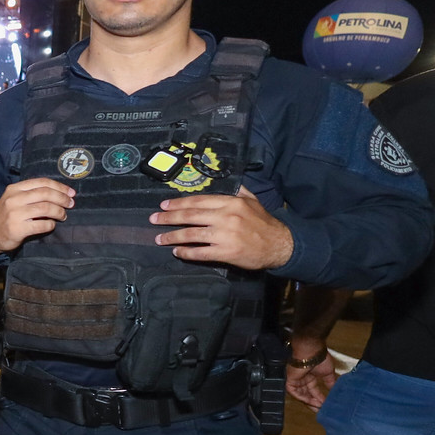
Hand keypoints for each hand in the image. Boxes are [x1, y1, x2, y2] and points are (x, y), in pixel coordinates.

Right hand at [0, 179, 74, 253]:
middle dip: (62, 198)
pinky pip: (41, 225)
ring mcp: (14, 214)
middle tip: (71, 204)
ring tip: (63, 215)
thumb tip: (59, 192)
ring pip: (45, 208)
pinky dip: (50, 225)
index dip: (59, 186)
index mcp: (15, 189)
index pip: (41, 182)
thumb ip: (32, 194)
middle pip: (45, 194)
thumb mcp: (15, 199)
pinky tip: (52, 225)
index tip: (70, 192)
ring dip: (59, 212)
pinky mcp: (17, 229)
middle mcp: (13, 199)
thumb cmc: (8, 215)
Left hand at [152, 187, 293, 269]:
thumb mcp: (253, 201)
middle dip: (168, 218)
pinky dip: (186, 252)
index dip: (178, 203)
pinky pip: (200, 252)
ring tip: (159, 238)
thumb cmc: (264, 223)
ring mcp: (225, 235)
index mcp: (231, 202)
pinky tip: (176, 251)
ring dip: (172, 236)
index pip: (198, 201)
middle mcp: (226, 217)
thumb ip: (238, 191)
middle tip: (154, 220)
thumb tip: (227, 182)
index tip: (163, 205)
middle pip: (190, 216)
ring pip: (191, 235)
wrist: (280, 245)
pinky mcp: (226, 252)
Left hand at [285, 339, 338, 409]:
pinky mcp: (290, 379)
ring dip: (309, 402)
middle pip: (307, 394)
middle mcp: (302, 378)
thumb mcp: (328, 373)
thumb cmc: (320, 358)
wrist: (312, 351)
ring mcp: (296, 379)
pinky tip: (311, 402)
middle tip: (321, 410)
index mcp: (310, 376)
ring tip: (318, 408)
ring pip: (301, 394)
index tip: (326, 405)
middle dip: (314, 403)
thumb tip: (336, 390)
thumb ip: (330, 382)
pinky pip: (294, 392)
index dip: (319, 398)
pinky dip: (302, 398)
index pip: (313, 390)